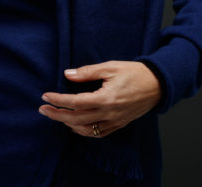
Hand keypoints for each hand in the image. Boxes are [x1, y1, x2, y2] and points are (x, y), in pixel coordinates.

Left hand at [38, 61, 162, 138]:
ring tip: (56, 115)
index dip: (58, 100)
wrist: (158, 84)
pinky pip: (97, 133)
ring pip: (85, 130)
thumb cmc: (135, 73)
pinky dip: (83, 131)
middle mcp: (109, 113)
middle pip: (76, 119)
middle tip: (43, 108)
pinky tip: (75, 124)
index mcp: (106, 98)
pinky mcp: (119, 125)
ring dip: (67, 124)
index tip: (45, 95)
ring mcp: (114, 121)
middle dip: (56, 114)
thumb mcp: (110, 67)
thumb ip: (87, 72)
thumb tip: (67, 74)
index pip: (75, 103)